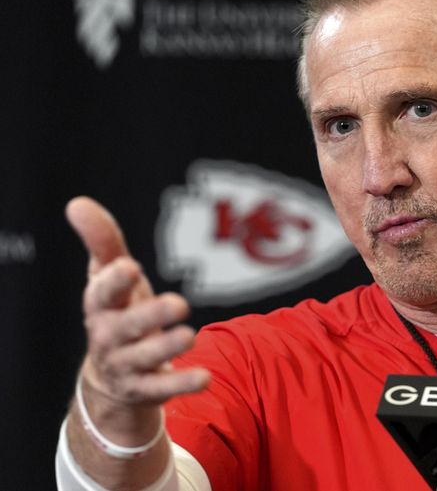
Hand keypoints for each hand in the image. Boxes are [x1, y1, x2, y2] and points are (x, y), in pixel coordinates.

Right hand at [67, 197, 208, 435]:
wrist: (110, 378)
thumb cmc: (118, 312)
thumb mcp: (110, 276)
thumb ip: (102, 241)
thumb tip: (77, 203)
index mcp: (102, 305)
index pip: (102, 292)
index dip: (113, 282)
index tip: (129, 267)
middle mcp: (109, 336)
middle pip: (126, 327)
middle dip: (149, 316)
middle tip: (179, 303)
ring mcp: (126, 365)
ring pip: (145, 358)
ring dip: (167, 347)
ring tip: (190, 335)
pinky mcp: (144, 389)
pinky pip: (162, 388)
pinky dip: (182, 383)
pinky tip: (204, 377)